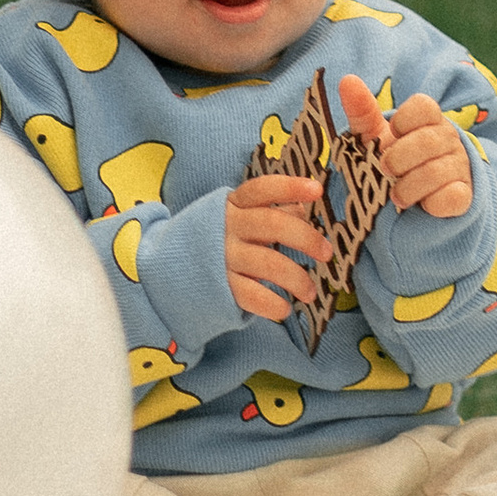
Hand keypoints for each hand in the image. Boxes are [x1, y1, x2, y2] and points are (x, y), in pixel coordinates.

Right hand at [226, 173, 327, 321]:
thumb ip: (269, 210)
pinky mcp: (220, 286)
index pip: (263, 189)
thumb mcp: (237, 216)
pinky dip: (273, 304)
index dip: (290, 187)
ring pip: (270, 264)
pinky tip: (284, 308)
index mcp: (234, 204)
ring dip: (297, 279)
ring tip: (310, 292)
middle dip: (306, 238)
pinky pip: (252, 296)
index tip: (317, 190)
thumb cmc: (216, 238)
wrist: (170, 268)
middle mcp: (229, 227)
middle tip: (327, 253)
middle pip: (273, 225)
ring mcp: (223, 257)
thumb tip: (302, 207)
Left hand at [339, 76, 474, 221]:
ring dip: (407, 187)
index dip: (403, 121)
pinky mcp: (465, 195)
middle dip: (398, 158)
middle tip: (385, 169)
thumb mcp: (375, 136)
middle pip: (428, 141)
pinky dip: (431, 203)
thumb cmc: (395, 159)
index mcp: (429, 119)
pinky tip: (421, 205)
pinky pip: (453, 196)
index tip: (392, 134)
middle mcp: (448, 138)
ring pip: (436, 172)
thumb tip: (347, 80)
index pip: (424, 106)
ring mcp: (459, 166)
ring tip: (396, 195)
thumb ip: (362, 111)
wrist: (415, 199)